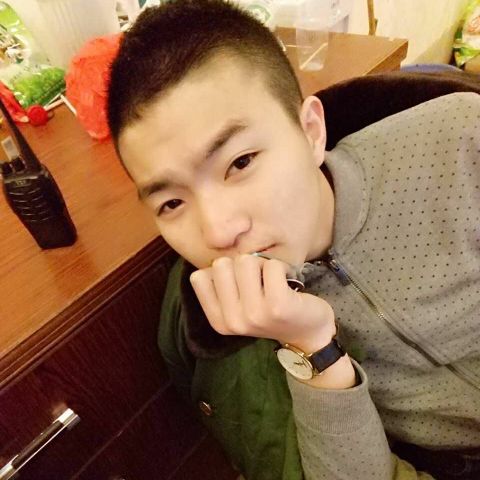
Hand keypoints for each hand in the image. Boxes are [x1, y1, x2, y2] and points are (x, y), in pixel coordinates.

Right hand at [189, 254, 335, 352]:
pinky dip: (282, 267)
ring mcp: (255, 314)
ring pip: (245, 261)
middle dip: (241, 265)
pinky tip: (287, 281)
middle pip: (221, 264)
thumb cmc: (271, 312)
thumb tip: (216, 259)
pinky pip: (272, 265)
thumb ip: (222, 288)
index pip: (198, 278)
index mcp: (219, 322)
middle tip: (258, 280)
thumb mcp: (239, 308)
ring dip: (262, 264)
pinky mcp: (278, 305)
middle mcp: (233, 321)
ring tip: (272, 280)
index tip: (238, 282)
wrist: (309, 334)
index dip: (220, 271)